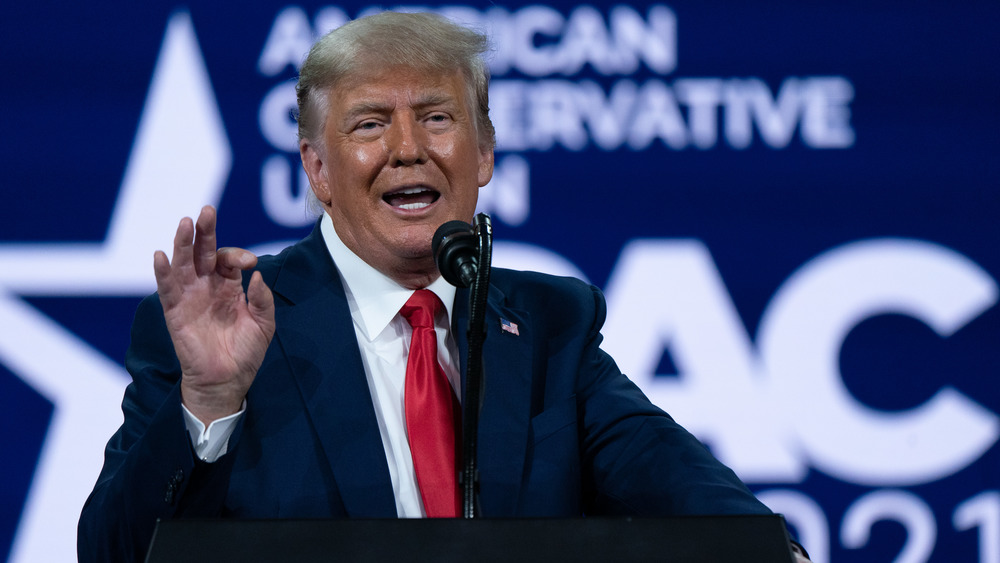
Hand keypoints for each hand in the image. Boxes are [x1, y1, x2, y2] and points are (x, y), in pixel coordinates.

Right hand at [153, 206, 275, 424]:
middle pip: (203, 252)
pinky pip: (167, 288)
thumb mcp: (264, 324)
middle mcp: (207, 287)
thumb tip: (256, 274)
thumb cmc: (246, 353)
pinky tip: (161, 254)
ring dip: (183, 243)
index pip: (227, 259)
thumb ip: (262, 299)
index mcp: (229, 286)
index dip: (236, 255)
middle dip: (205, 231)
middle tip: (207, 211)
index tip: (248, 262)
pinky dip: (163, 271)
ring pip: (183, 264)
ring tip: (185, 223)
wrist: (227, 381)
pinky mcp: (175, 312)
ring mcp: (190, 297)